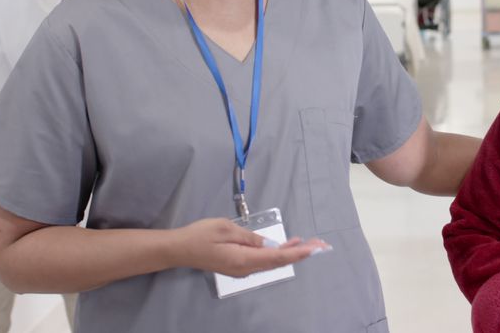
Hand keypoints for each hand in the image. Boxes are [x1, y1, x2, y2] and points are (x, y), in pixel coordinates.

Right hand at [172, 218, 328, 277]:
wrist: (179, 249)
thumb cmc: (201, 235)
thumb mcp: (227, 229)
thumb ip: (250, 237)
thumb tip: (270, 244)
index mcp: (244, 259)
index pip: (278, 256)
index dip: (298, 253)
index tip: (315, 249)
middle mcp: (246, 268)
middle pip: (279, 261)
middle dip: (301, 253)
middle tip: (320, 245)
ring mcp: (242, 269)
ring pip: (272, 261)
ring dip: (291, 252)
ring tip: (309, 243)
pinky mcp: (238, 265)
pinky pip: (263, 260)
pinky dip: (278, 252)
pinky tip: (287, 245)